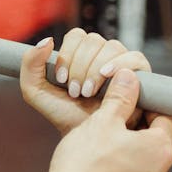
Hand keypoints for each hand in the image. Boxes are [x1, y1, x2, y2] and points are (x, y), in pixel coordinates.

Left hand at [19, 29, 150, 134]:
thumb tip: (47, 40)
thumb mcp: (35, 91)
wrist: (87, 136)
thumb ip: (30, 64)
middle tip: (75, 91)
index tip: (61, 79)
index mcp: (80, 53)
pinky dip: (119, 65)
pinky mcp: (141, 72)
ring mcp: (122, 61)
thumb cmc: (63, 113)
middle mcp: (102, 53)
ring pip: (111, 47)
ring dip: (95, 70)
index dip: (67, 54)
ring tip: (88, 92)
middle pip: (93, 40)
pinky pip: (134, 57)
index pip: (76, 35)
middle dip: (80, 67)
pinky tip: (107, 78)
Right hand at [44, 69, 171, 171]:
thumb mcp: (101, 120)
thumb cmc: (84, 161)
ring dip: (126, 160)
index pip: (164, 119)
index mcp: (160, 149)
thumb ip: (120, 98)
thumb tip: (130, 77)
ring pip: (141, 169)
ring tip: (97, 155)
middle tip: (106, 128)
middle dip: (133, 135)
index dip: (145, 108)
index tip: (126, 104)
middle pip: (152, 145)